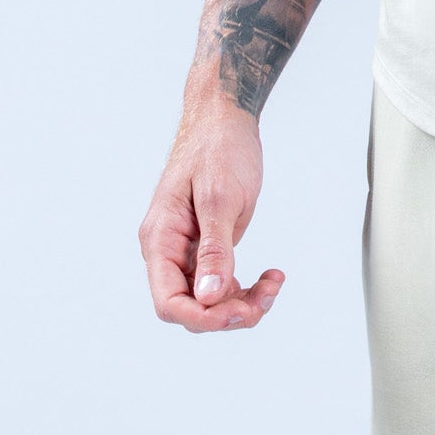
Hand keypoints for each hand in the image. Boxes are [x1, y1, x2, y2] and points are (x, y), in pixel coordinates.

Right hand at [140, 100, 285, 332]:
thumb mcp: (220, 196)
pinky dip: (245, 287)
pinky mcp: (207, 245)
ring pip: (208, 299)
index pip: (169, 302)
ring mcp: (188, 249)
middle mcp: (168, 250)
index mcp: (161, 239)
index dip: (202, 318)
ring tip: (273, 284)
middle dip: (227, 312)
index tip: (239, 314)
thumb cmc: (218, 147)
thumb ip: (213, 250)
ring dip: (241, 302)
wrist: (226, 117)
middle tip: (266, 297)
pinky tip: (269, 276)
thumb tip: (207, 298)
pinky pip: (221, 282)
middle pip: (190, 307)